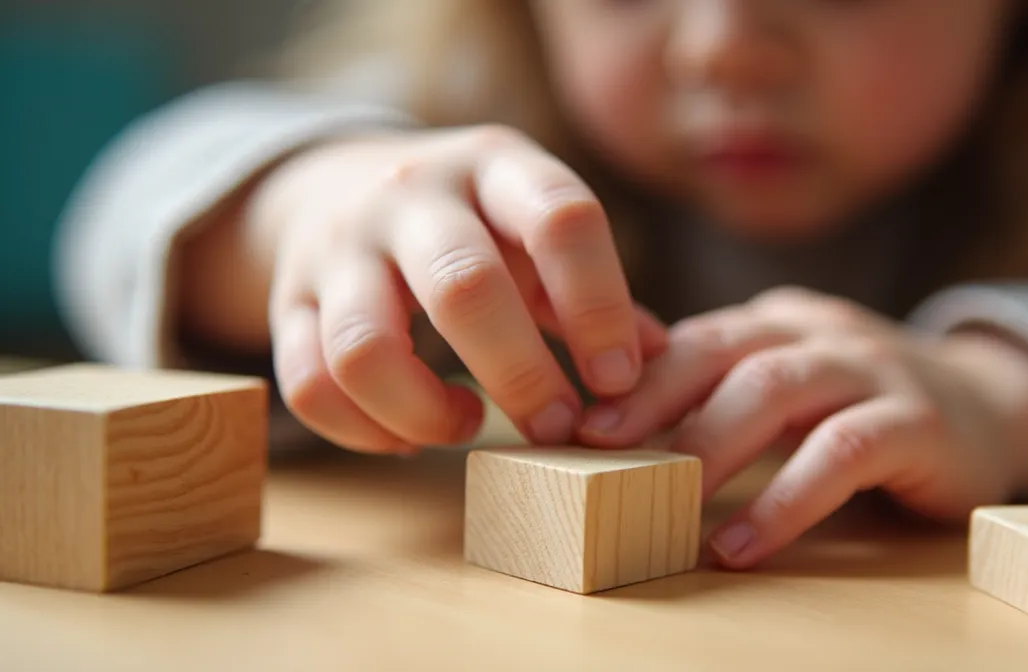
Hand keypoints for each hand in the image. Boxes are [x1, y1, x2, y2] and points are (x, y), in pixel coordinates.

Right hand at [247, 125, 665, 453]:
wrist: (336, 181)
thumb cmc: (470, 220)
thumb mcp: (534, 225)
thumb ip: (590, 289)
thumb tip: (659, 361)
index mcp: (495, 167)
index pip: (561, 220)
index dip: (599, 307)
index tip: (618, 380)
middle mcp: (412, 196)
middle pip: (464, 287)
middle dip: (522, 375)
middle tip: (557, 427)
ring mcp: (340, 247)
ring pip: (366, 347)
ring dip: (426, 412)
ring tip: (468, 427)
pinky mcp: (287, 300)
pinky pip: (310, 383)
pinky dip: (362, 430)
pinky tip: (408, 435)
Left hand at [578, 287, 1027, 567]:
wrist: (992, 410)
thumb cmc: (866, 409)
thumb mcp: (793, 388)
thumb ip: (724, 391)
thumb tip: (615, 421)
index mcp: (779, 323)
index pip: (692, 337)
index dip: (631, 377)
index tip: (574, 423)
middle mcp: (820, 332)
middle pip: (722, 352)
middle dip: (652, 400)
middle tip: (597, 452)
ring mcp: (871, 369)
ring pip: (775, 390)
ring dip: (709, 445)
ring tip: (659, 499)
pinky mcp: (914, 422)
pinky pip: (839, 454)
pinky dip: (783, 501)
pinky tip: (741, 544)